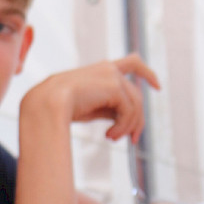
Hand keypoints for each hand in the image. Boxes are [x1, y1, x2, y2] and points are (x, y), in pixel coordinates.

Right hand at [26, 56, 159, 142]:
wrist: (46, 104)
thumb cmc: (61, 108)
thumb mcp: (91, 107)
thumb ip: (110, 108)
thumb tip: (127, 121)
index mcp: (101, 70)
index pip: (131, 63)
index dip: (147, 72)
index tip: (158, 86)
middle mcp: (109, 69)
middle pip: (136, 95)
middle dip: (137, 120)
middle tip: (133, 139)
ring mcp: (112, 76)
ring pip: (135, 105)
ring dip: (128, 126)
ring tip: (113, 138)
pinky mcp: (114, 86)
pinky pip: (129, 111)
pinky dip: (123, 126)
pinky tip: (109, 135)